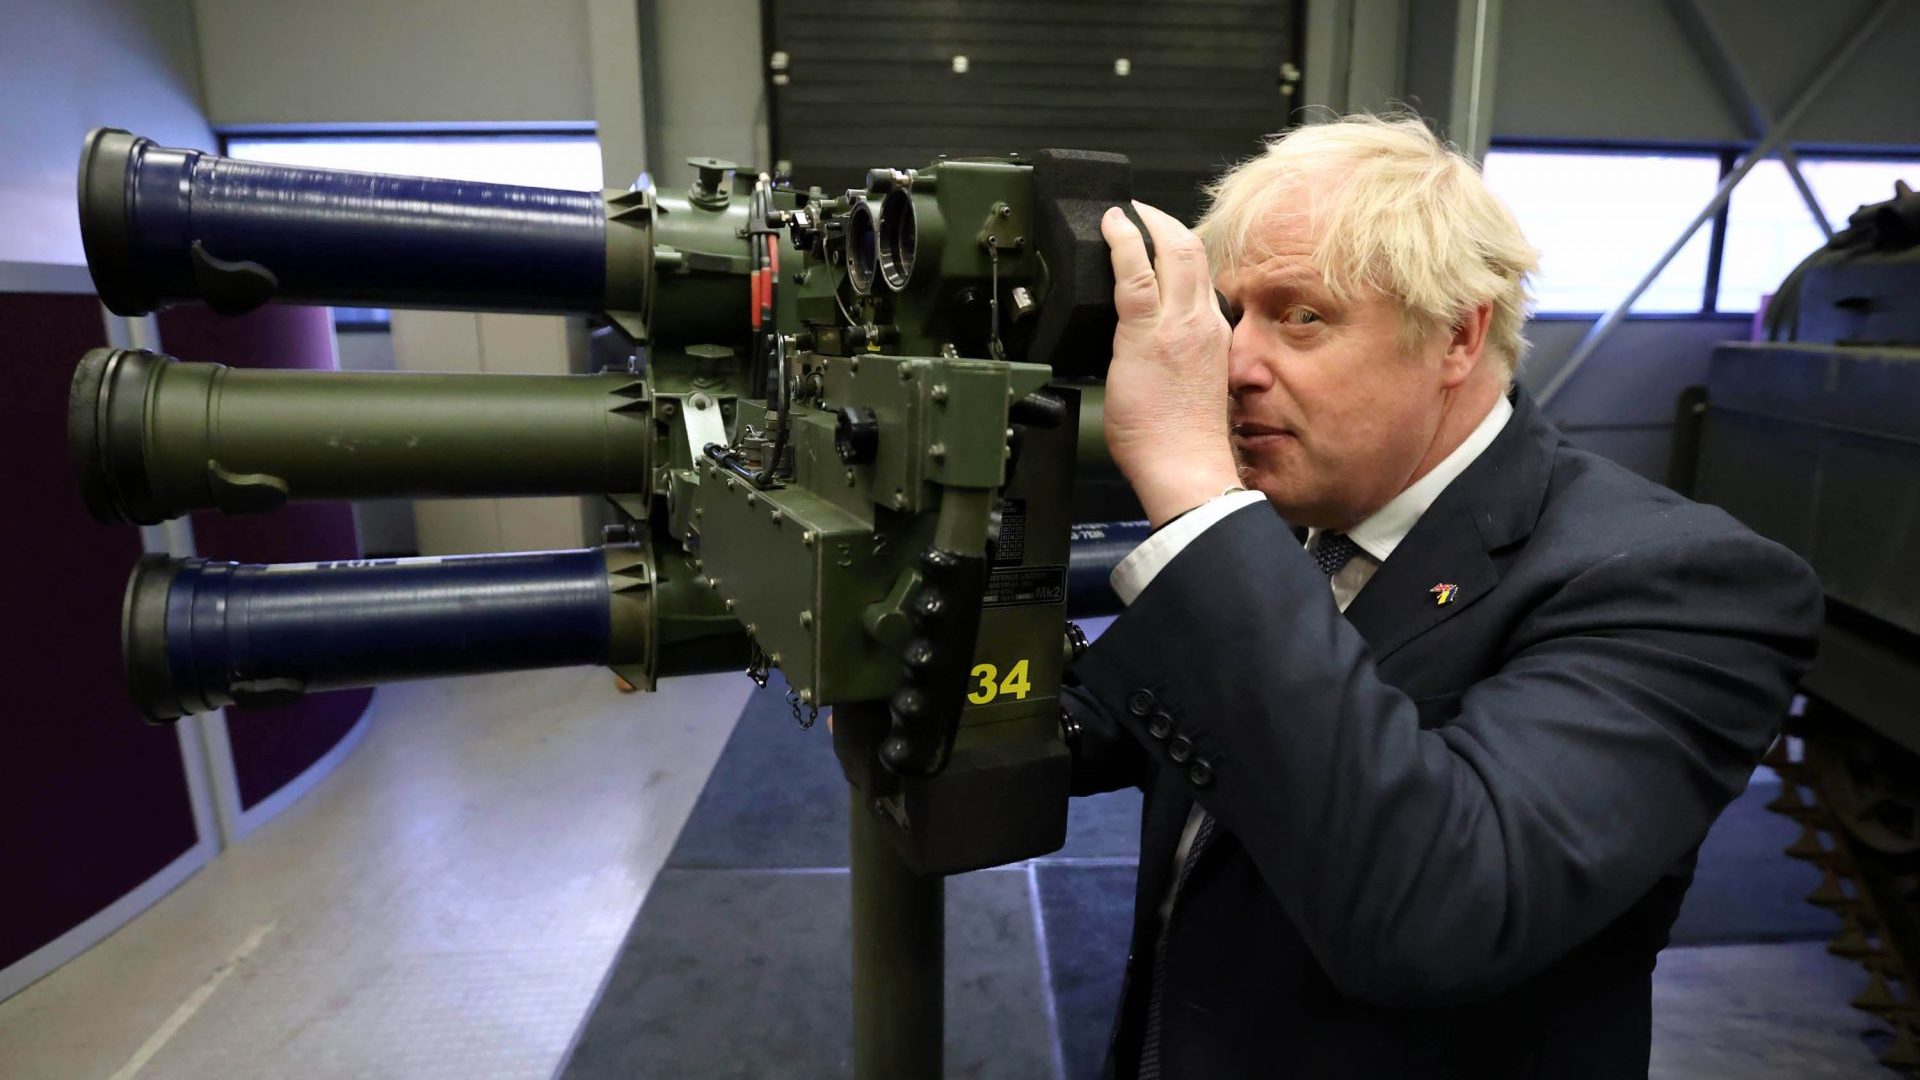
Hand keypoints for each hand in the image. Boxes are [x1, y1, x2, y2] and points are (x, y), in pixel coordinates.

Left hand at [1100, 202, 1241, 527]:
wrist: (1187, 467)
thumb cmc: (1186, 442)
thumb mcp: (1197, 388)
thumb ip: (1182, 359)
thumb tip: (1157, 353)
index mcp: (1216, 336)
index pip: (1202, 278)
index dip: (1182, 250)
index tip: (1163, 241)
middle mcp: (1204, 323)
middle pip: (1193, 252)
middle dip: (1166, 223)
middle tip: (1142, 211)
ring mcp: (1179, 325)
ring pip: (1171, 253)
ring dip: (1145, 224)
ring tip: (1122, 214)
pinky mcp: (1148, 334)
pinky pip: (1136, 275)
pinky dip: (1123, 243)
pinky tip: (1111, 228)